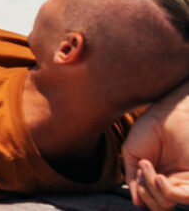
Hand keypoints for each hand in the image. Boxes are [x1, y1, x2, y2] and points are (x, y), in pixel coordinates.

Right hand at [123, 83, 188, 210]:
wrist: (167, 114)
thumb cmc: (149, 129)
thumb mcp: (132, 154)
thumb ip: (132, 179)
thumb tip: (137, 202)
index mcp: (158, 177)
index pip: (151, 200)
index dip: (141, 193)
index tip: (137, 171)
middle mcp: (172, 182)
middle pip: (158, 206)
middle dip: (144, 192)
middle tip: (141, 171)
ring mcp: (183, 181)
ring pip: (167, 204)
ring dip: (152, 190)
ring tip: (147, 168)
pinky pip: (182, 197)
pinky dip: (165, 191)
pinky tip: (158, 176)